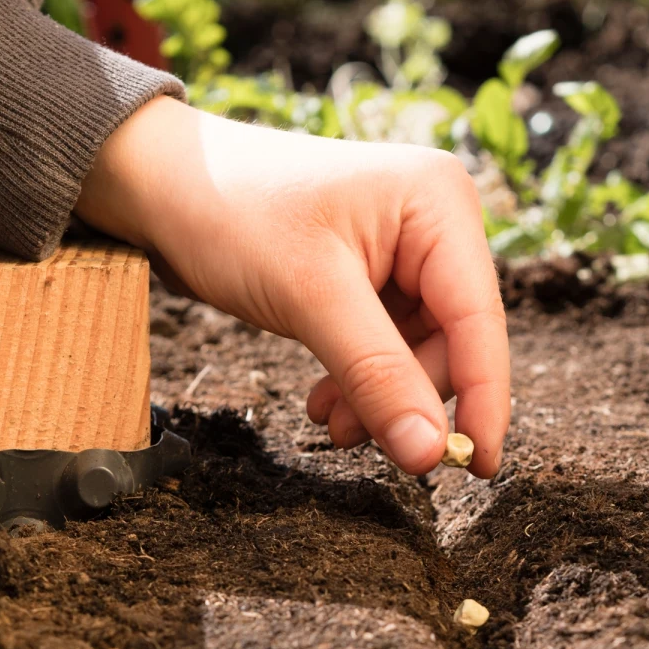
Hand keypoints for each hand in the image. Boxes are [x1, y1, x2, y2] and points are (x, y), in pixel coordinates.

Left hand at [76, 97, 509, 477]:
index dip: (484, 399)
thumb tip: (431, 453)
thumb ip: (378, 377)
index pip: (479, 319)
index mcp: (439, 204)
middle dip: (408, 398)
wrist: (163, 183)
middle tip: (358, 438)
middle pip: (453, 341)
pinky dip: (362, 379)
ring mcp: (408, 250)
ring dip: (379, 396)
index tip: (478, 466)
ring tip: (331, 422)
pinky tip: (327, 400)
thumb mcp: (311, 299)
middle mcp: (436, 222)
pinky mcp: (378, 274)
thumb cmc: (232, 212)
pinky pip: (389, 344)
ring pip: (419, 352)